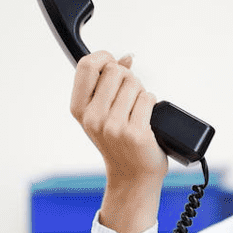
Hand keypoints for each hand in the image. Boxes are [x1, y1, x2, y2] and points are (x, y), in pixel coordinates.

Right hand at [70, 51, 166, 232]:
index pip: (87, 65)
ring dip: (141, 93)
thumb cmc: (119, 143)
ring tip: (138, 112)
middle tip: (130, 97)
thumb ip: (109, 84)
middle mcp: (94, 118)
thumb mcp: (104, 113)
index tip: (114, 63)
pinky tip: (147, 120)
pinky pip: (149, 99)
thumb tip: (126, 58)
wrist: (133, 175)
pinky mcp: (135, 133)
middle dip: (128, 78)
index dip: (104, 57)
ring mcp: (114, 126)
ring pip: (135, 84)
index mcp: (80, 109)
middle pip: (116, 71)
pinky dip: (152, 105)